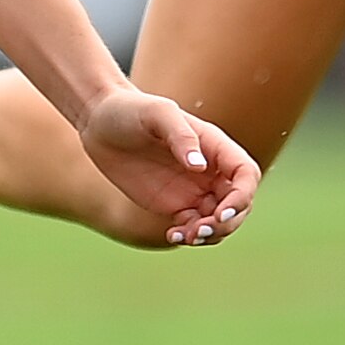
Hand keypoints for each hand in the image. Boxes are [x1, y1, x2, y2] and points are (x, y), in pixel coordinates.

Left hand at [77, 85, 257, 246]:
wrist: (98, 121)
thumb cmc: (129, 109)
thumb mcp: (156, 114)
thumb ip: (180, 136)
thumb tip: (200, 167)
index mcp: (214, 146)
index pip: (246, 175)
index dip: (242, 197)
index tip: (221, 212)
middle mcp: (209, 169)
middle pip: (238, 203)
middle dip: (227, 222)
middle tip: (200, 230)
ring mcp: (193, 188)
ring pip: (219, 220)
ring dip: (211, 233)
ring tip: (185, 235)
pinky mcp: (174, 203)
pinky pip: (194, 226)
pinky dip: (191, 235)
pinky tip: (173, 234)